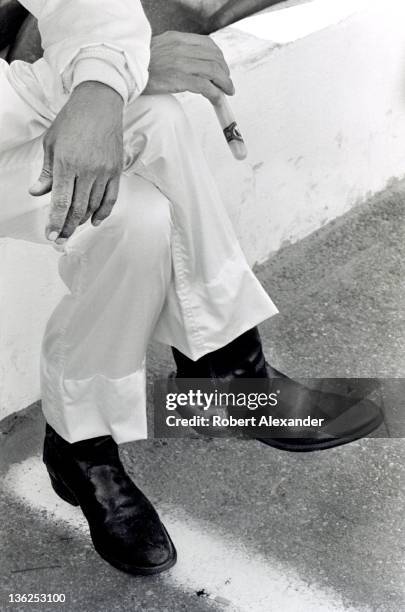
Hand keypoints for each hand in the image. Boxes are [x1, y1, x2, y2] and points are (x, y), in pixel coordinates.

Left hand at [29, 81, 123, 242]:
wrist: (100, 104)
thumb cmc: (71, 121)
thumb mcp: (51, 143)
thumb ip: (46, 172)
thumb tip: (36, 192)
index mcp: (66, 163)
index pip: (61, 201)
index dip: (56, 221)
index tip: (51, 236)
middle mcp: (87, 170)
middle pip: (77, 208)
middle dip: (67, 226)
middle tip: (60, 239)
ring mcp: (104, 172)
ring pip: (93, 206)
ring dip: (82, 220)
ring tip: (72, 227)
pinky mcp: (116, 171)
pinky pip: (110, 198)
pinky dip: (102, 213)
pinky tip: (94, 221)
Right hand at [144, 31, 234, 103]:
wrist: (125, 72)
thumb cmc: (140, 66)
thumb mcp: (159, 50)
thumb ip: (175, 52)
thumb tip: (190, 64)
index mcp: (177, 38)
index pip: (207, 44)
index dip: (219, 57)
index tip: (222, 67)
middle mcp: (181, 48)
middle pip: (214, 57)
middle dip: (224, 71)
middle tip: (226, 83)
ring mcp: (181, 63)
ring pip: (213, 71)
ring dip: (224, 83)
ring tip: (227, 91)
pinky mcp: (180, 79)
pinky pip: (205, 86)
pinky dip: (216, 93)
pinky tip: (218, 99)